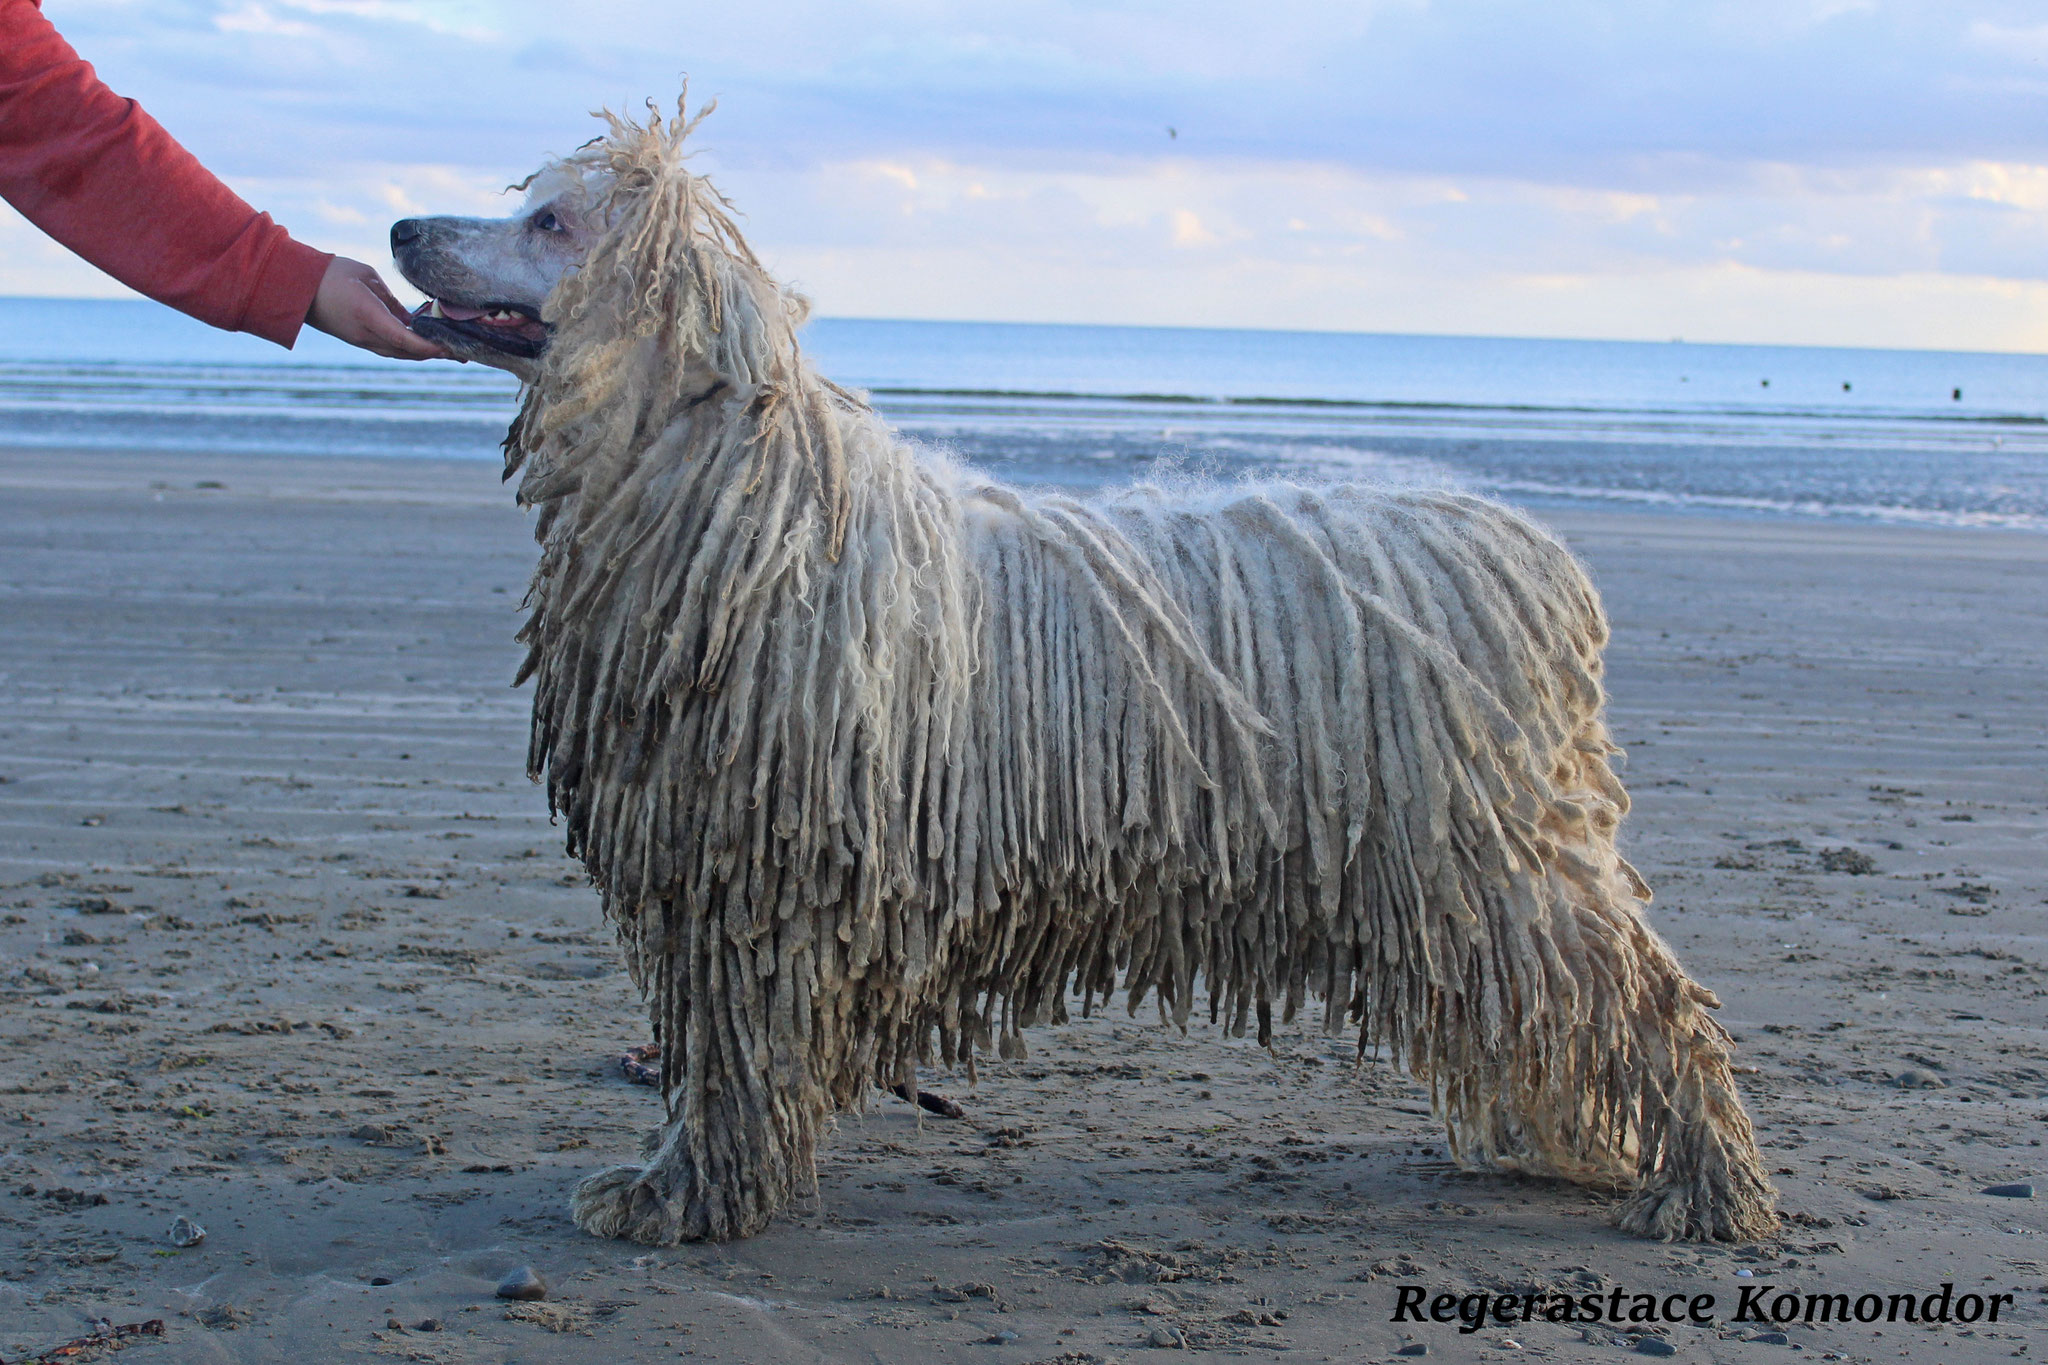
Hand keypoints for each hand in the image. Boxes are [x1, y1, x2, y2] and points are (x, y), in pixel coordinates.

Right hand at [305, 256, 449, 359]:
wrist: (295, 285)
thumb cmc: (331, 273)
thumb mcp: (368, 278)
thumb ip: (391, 300)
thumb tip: (411, 318)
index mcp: (368, 316)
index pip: (405, 339)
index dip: (430, 346)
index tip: (451, 347)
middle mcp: (366, 335)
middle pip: (408, 352)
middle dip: (437, 353)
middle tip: (463, 352)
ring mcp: (361, 340)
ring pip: (400, 353)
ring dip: (425, 354)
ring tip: (450, 351)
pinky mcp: (358, 339)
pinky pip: (390, 348)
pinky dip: (410, 348)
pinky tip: (425, 344)